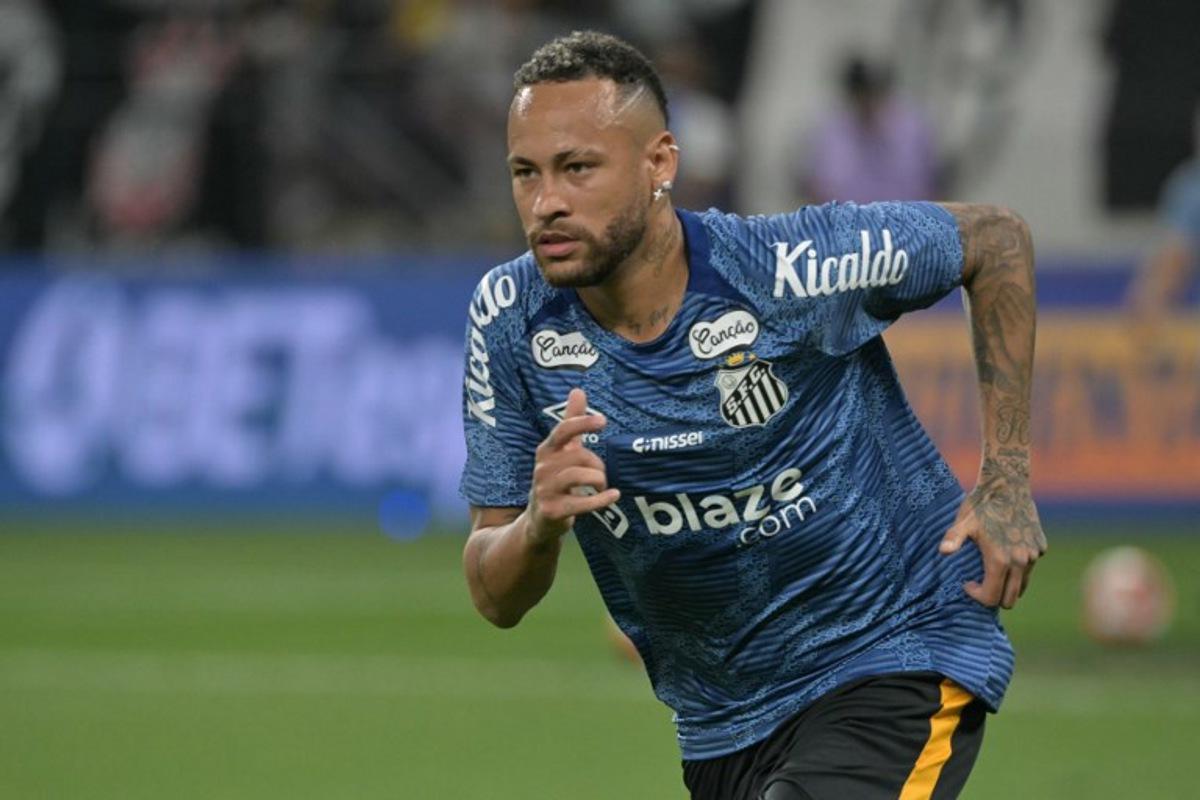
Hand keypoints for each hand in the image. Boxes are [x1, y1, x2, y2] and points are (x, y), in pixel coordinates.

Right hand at [527, 388, 618, 544]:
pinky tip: (614, 495)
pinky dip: (601, 499)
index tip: (603, 421)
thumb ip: (572, 422)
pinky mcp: (551, 511)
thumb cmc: (556, 479)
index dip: (582, 423)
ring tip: (602, 486)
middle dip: (598, 465)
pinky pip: (582, 502)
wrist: (540, 520)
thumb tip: (578, 390)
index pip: (562, 431)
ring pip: (579, 476)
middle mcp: (542, 468)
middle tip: (600, 476)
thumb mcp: (562, 451)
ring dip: (599, 480)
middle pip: (580, 456)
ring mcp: (544, 490)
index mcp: (546, 450)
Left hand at [939, 452, 1046, 608]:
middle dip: (994, 596)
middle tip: (980, 582)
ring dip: (1007, 584)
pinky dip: (1019, 568)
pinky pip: (1030, 567)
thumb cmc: (981, 504)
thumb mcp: (963, 523)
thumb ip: (953, 539)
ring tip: (991, 570)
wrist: (1007, 484)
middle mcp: (1021, 562)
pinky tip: (1006, 552)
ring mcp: (1034, 555)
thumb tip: (944, 552)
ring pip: (1023, 585)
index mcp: (1000, 561)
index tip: (966, 583)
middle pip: (1010, 599)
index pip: (992, 598)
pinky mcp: (1041, 546)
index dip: (977, 596)